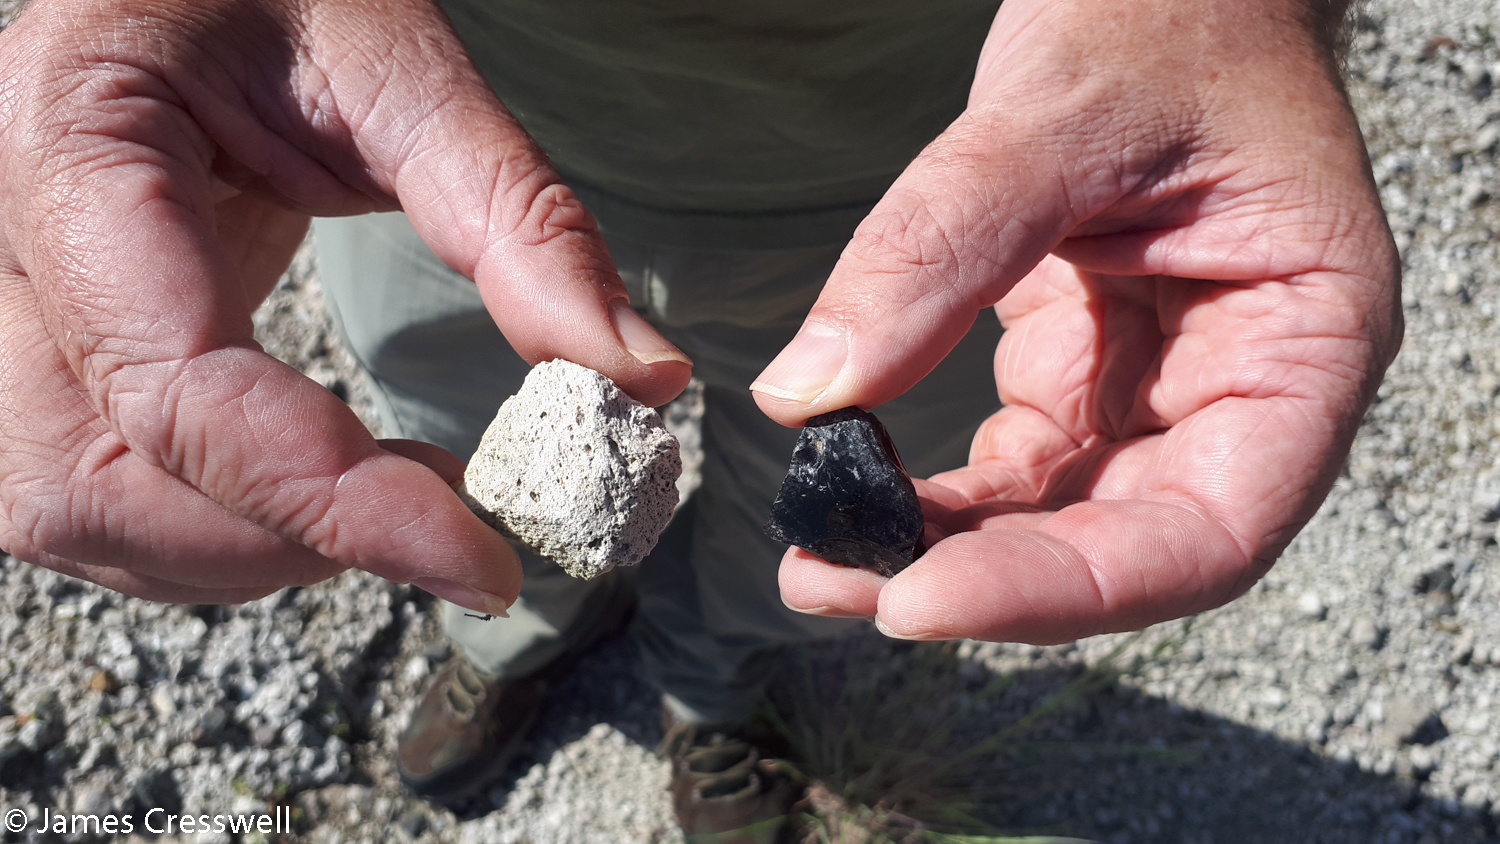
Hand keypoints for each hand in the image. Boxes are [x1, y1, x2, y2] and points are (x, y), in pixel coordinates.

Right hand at [0, 0, 689, 606]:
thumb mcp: (406, 69)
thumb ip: (521, 222)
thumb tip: (643, 377)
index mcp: (76, 144)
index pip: (180, 384)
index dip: (333, 500)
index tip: (488, 561)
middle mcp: (4, 242)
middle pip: (94, 486)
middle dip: (282, 538)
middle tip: (446, 523)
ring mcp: (7, 300)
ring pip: (75, 512)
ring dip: (252, 547)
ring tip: (397, 499)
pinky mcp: (45, 340)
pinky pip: (95, 487)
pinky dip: (221, 521)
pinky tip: (330, 479)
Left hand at [756, 0, 1400, 642]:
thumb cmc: (1163, 19)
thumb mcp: (1060, 112)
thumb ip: (942, 244)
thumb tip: (809, 391)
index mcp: (1302, 347)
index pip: (1206, 530)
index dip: (1071, 590)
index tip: (925, 600)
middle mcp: (1239, 394)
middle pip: (1123, 546)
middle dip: (980, 582)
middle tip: (836, 582)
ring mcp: (1157, 391)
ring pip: (1055, 520)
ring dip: (939, 551)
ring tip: (816, 559)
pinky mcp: (1083, 375)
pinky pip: (1011, 467)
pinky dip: (931, 493)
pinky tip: (848, 483)